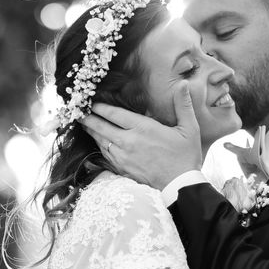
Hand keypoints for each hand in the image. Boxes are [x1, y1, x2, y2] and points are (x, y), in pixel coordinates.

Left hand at [80, 81, 201, 189]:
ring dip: (92, 132)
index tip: (92, 103)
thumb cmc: (185, 156)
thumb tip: (183, 83)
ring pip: (101, 141)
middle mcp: (129, 141)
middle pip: (102, 127)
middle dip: (89, 119)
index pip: (115, 114)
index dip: (101, 107)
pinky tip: (98, 142)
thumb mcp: (189, 128)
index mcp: (143, 128)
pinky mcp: (123, 168)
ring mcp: (123, 156)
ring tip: (84, 125)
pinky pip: (106, 155)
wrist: (180, 185)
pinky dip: (99, 146)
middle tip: (78, 113)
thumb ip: (183, 104)